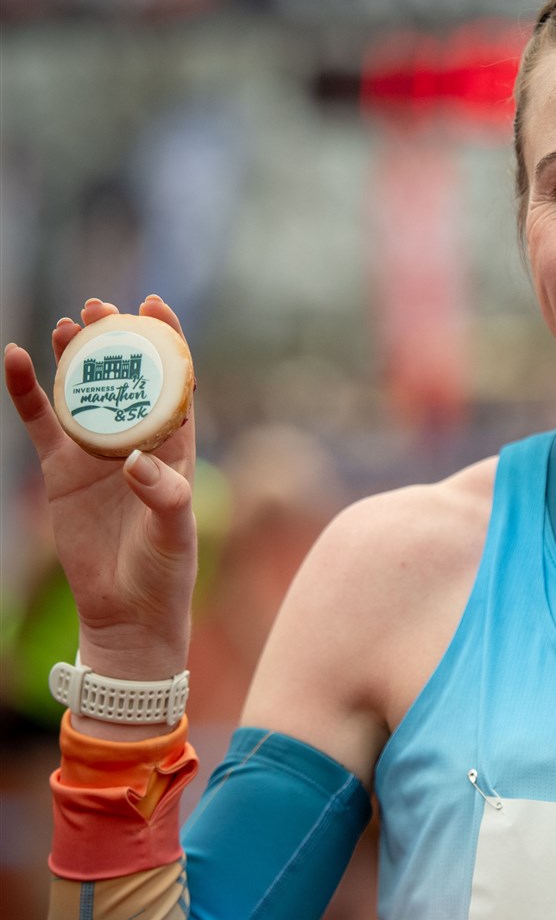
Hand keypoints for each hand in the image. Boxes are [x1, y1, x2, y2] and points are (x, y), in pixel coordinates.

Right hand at [4, 295, 196, 678]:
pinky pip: (40, 423)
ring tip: (68, 324)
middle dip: (114, 339)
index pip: (174, 382)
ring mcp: (95, 453)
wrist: (126, 613)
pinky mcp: (60, 471)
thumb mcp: (174, 533)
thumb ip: (162, 495)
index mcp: (175, 446)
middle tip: (100, 308)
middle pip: (123, 377)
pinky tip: (17, 358)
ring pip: (81, 392)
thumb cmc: (164, 571)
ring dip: (74, 357)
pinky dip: (27, 392)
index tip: (153, 306)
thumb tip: (135, 462)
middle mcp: (135, 441)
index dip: (166, 341)